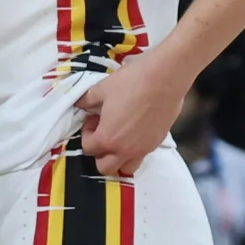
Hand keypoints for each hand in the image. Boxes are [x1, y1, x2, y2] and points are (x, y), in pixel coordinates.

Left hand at [70, 47, 187, 175]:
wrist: (166, 77)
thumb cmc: (130, 83)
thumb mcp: (100, 89)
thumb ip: (85, 101)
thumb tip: (79, 104)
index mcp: (108, 139)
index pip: (88, 148)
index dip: (87, 133)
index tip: (94, 118)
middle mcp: (126, 149)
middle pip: (106, 167)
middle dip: (100, 153)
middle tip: (103, 131)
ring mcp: (144, 148)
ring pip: (127, 167)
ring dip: (119, 158)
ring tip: (119, 136)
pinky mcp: (158, 141)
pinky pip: (142, 155)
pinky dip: (135, 150)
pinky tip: (135, 129)